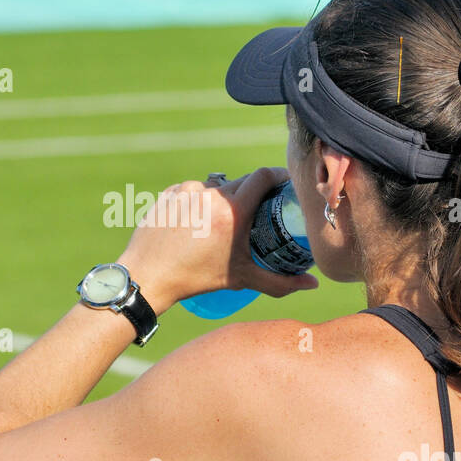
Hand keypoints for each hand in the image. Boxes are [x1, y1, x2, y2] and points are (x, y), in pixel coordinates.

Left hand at [116, 167, 319, 314]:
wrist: (148, 276)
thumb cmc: (195, 279)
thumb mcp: (241, 279)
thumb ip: (280, 282)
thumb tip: (312, 285)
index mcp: (232, 211)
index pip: (263, 176)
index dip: (278, 176)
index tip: (285, 184)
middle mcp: (210, 194)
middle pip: (241, 182)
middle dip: (253, 194)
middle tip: (258, 211)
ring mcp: (187, 191)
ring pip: (216, 187)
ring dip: (224, 200)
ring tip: (222, 224)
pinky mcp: (170, 193)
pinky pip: (193, 191)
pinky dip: (200, 202)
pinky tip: (197, 223)